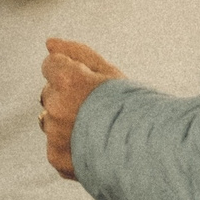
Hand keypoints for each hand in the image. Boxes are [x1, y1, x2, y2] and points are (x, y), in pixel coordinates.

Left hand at [41, 38, 125, 178]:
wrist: (150, 151)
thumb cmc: (132, 106)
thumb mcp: (109, 73)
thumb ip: (77, 54)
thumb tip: (48, 43)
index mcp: (68, 80)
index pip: (50, 65)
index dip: (71, 72)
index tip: (89, 82)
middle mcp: (56, 107)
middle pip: (49, 93)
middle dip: (67, 97)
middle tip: (98, 108)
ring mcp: (54, 134)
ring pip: (49, 120)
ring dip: (65, 122)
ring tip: (97, 130)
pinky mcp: (56, 157)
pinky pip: (55, 145)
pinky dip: (70, 146)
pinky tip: (93, 147)